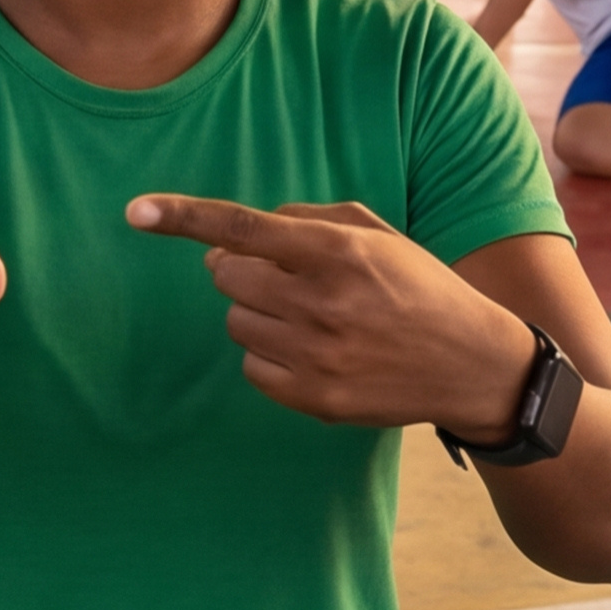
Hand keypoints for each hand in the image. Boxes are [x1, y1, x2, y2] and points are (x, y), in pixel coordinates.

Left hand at [127, 194, 527, 436]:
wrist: (474, 365)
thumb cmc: (418, 288)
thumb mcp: (377, 235)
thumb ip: (306, 219)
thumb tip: (232, 238)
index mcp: (340, 252)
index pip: (245, 228)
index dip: (184, 217)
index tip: (136, 211)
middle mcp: (324, 302)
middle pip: (227, 277)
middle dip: (240, 271)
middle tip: (279, 276)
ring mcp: (319, 355)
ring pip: (236, 323)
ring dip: (258, 314)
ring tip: (311, 317)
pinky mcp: (315, 398)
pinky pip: (251, 367)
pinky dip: (269, 355)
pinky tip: (314, 351)